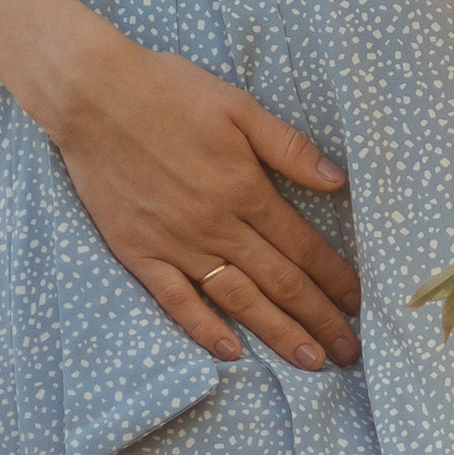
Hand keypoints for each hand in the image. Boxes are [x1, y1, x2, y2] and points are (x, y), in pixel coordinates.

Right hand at [35, 17, 362, 370]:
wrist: (93, 96)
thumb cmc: (169, 93)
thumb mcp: (239, 106)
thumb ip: (289, 148)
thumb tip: (339, 180)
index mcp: (246, 189)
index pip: (304, 247)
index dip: (336, 279)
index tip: (360, 305)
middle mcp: (216, 225)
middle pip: (280, 282)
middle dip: (319, 319)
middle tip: (351, 352)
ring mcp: (176, 244)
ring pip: (237, 299)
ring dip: (277, 333)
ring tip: (310, 362)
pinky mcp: (139, 253)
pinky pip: (176, 301)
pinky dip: (204, 329)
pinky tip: (231, 352)